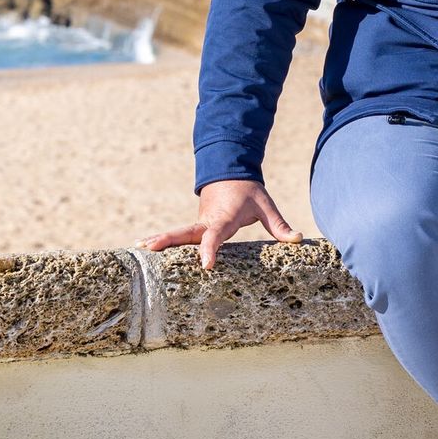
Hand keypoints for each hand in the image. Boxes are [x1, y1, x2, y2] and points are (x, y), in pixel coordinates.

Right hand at [135, 179, 303, 268]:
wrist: (230, 172)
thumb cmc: (248, 192)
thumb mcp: (265, 205)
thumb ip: (279, 225)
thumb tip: (298, 239)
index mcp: (223, 218)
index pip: (215, 236)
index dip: (211, 250)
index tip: (207, 266)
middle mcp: (206, 221)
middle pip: (184, 233)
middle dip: (167, 240)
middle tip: (149, 248)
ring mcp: (199, 223)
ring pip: (177, 234)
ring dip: (159, 240)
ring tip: (138, 250)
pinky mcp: (196, 226)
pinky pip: (180, 236)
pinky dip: (163, 241)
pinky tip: (147, 250)